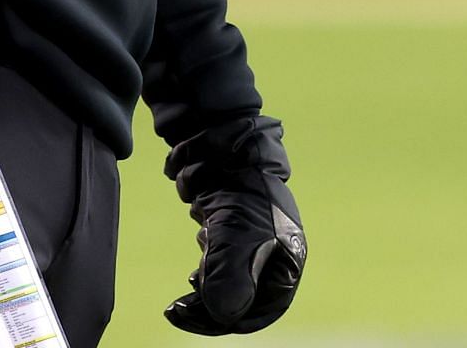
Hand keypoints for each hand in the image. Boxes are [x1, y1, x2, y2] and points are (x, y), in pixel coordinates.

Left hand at [161, 117, 304, 334]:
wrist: (224, 146)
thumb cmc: (241, 191)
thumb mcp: (237, 237)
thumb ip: (230, 279)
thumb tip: (222, 315)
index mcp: (288, 260)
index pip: (262, 309)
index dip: (227, 319)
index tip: (192, 317)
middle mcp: (275, 255)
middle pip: (244, 299)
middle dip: (211, 306)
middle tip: (179, 308)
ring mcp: (255, 243)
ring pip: (230, 282)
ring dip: (209, 287)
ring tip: (191, 280)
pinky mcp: (235, 232)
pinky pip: (222, 265)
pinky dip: (207, 271)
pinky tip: (194, 273)